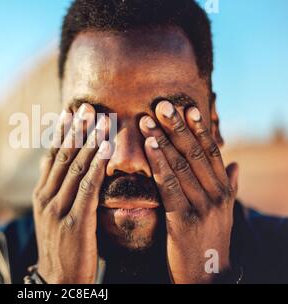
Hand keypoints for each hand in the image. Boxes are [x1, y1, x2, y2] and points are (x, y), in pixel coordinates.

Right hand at [33, 104, 110, 283]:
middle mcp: (45, 198)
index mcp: (40, 195)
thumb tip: (55, 163)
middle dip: (76, 129)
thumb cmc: (61, 246)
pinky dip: (96, 165)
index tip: (71, 111)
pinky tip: (105, 148)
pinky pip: (87, 188)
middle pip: (62, 156)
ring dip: (89, 140)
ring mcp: (57, 210)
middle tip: (87, 106)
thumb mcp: (50, 216)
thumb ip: (54, 189)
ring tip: (101, 118)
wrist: (58, 281)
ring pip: (75, 167)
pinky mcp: (74, 222)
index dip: (62, 133)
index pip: (51, 157)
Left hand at [139, 100, 238, 283]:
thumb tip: (234, 164)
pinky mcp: (184, 220)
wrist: (206, 276)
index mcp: (223, 189)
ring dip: (163, 140)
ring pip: (181, 165)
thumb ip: (228, 186)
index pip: (211, 152)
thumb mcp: (223, 212)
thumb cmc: (209, 239)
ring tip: (148, 120)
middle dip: (178, 127)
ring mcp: (202, 206)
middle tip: (162, 105)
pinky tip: (149, 147)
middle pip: (195, 153)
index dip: (199, 129)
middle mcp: (216, 194)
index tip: (188, 108)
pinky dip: (159, 163)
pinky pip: (169, 185)